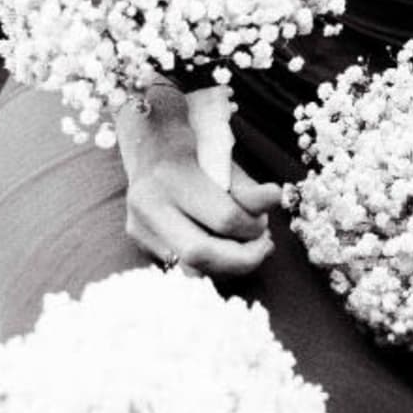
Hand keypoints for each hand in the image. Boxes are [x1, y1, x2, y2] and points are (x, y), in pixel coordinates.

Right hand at [116, 86, 276, 281]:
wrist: (150, 143)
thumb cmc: (195, 149)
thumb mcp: (225, 160)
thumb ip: (247, 187)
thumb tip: (274, 200)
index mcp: (171, 175)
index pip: (223, 219)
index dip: (253, 227)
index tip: (264, 221)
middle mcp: (148, 204)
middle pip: (199, 254)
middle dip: (241, 260)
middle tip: (263, 247)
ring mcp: (138, 227)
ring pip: (189, 269)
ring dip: (227, 267)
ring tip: (247, 250)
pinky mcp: (139, 242)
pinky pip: (181, 266)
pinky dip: (210, 264)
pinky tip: (224, 250)